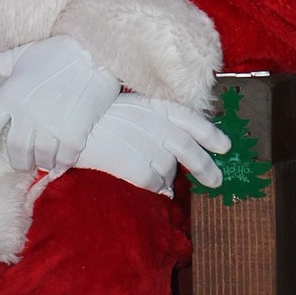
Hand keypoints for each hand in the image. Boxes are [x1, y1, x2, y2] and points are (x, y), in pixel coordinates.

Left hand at [0, 36, 120, 174]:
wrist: (96, 50)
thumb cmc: (55, 52)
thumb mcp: (17, 56)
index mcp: (10, 94)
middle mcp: (28, 112)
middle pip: (16, 152)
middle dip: (19, 161)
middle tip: (23, 162)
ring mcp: (52, 123)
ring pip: (41, 158)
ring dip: (42, 161)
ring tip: (44, 157)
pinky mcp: (75, 131)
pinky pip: (64, 159)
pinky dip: (62, 162)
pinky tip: (62, 158)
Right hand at [75, 94, 230, 193]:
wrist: (70, 128)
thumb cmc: (97, 116)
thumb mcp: (132, 107)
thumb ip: (156, 121)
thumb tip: (176, 146)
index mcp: (157, 107)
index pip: (192, 120)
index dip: (211, 134)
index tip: (225, 147)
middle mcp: (158, 126)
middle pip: (191, 151)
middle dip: (207, 168)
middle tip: (217, 181)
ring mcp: (148, 148)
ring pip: (170, 170)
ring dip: (168, 176)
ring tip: (161, 177)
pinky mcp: (137, 169)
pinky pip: (155, 184)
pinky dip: (157, 188)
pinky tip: (154, 187)